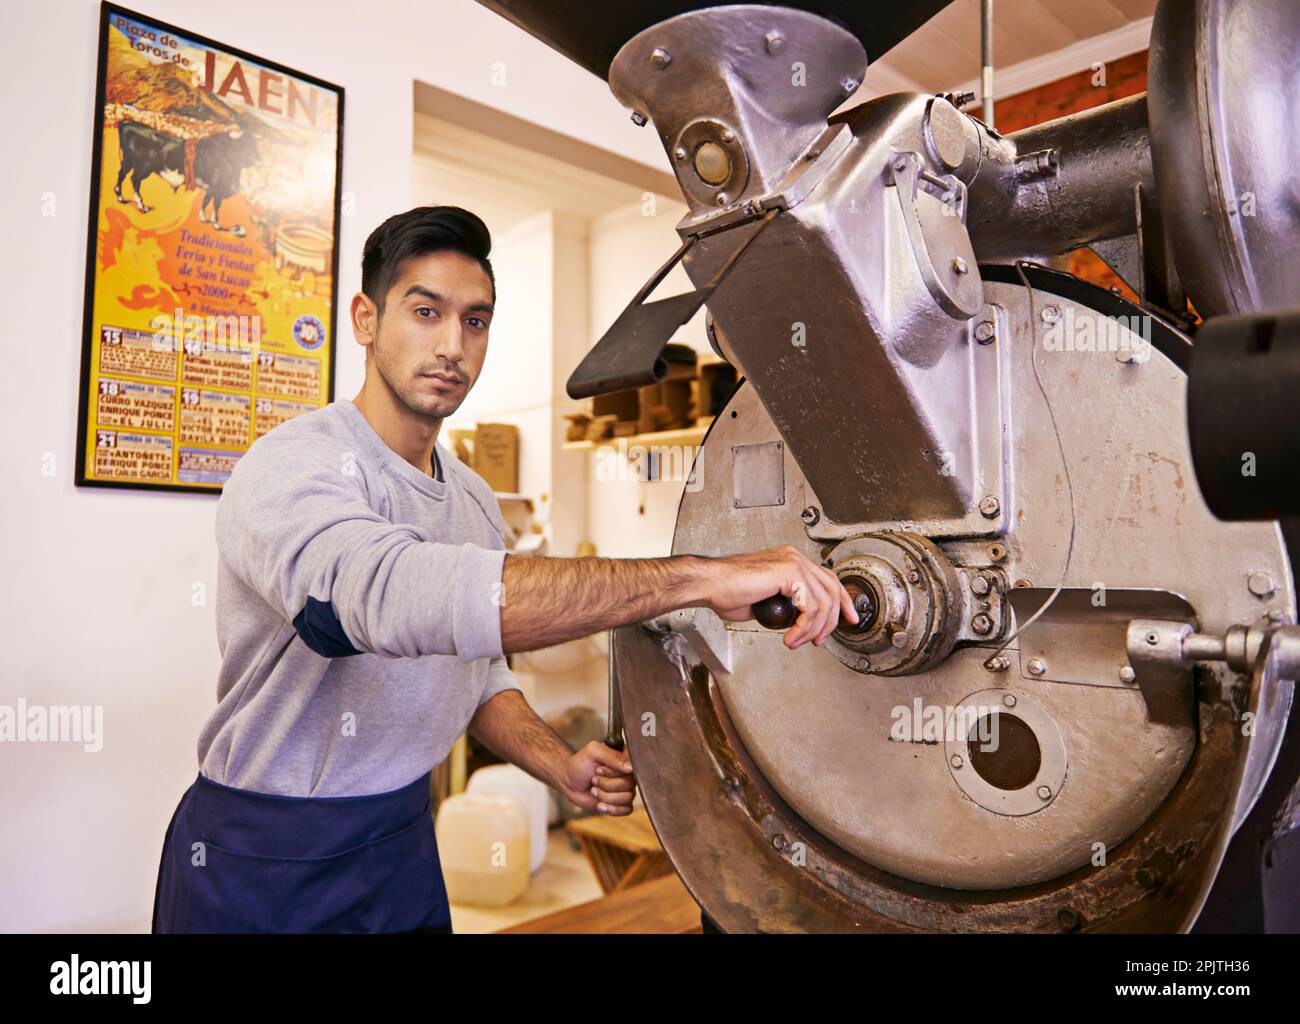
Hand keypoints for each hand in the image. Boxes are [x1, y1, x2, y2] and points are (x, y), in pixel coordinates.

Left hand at [560, 741, 636, 815]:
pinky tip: (600, 804)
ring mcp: (626, 789)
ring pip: (627, 798)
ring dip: (606, 796)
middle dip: (606, 784)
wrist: (570, 781)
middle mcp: (628, 774)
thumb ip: (612, 756)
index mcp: (625, 758)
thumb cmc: (581, 763)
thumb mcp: (594, 752)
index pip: (632, 767)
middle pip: (629, 785)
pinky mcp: (621, 803)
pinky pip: (626, 809)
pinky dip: (611, 809)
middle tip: (593, 779)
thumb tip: (630, 768)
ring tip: (594, 791)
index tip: (599, 769)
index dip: (614, 772)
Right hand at [701, 544, 858, 649]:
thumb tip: (799, 620)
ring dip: (813, 629)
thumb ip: (786, 604)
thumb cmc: (727, 591)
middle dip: (833, 620)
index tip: (848, 619)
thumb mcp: (766, 599)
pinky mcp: (788, 572)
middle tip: (821, 640)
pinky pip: (810, 607)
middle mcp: (794, 558)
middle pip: (832, 589)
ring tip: (798, 641)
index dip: (842, 601)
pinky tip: (791, 637)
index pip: (828, 579)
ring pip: (823, 602)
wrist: (709, 584)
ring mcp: (792, 563)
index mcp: (790, 561)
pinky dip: (803, 628)